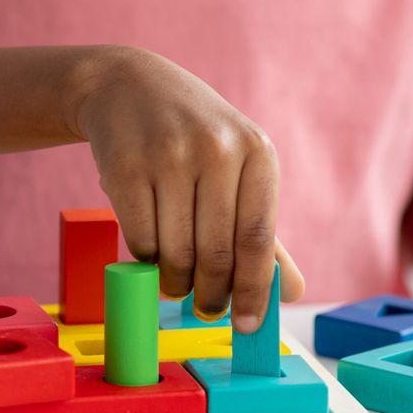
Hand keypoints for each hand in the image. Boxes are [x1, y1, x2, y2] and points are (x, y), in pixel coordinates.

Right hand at [71, 47, 304, 330]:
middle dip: (211, 294)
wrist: (128, 87)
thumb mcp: (237, 172)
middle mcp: (216, 151)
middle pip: (216, 252)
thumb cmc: (192, 139)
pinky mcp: (125, 168)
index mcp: (257, 153)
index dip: (253, 289)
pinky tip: (150, 250)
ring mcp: (168, 157)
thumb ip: (262, 233)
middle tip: (206, 309)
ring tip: (175, 282)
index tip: (247, 326)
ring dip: (175, 281)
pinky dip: (146, 258)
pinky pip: (139, 239)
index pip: (259, 238)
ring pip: (175, 252)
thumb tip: (288, 292)